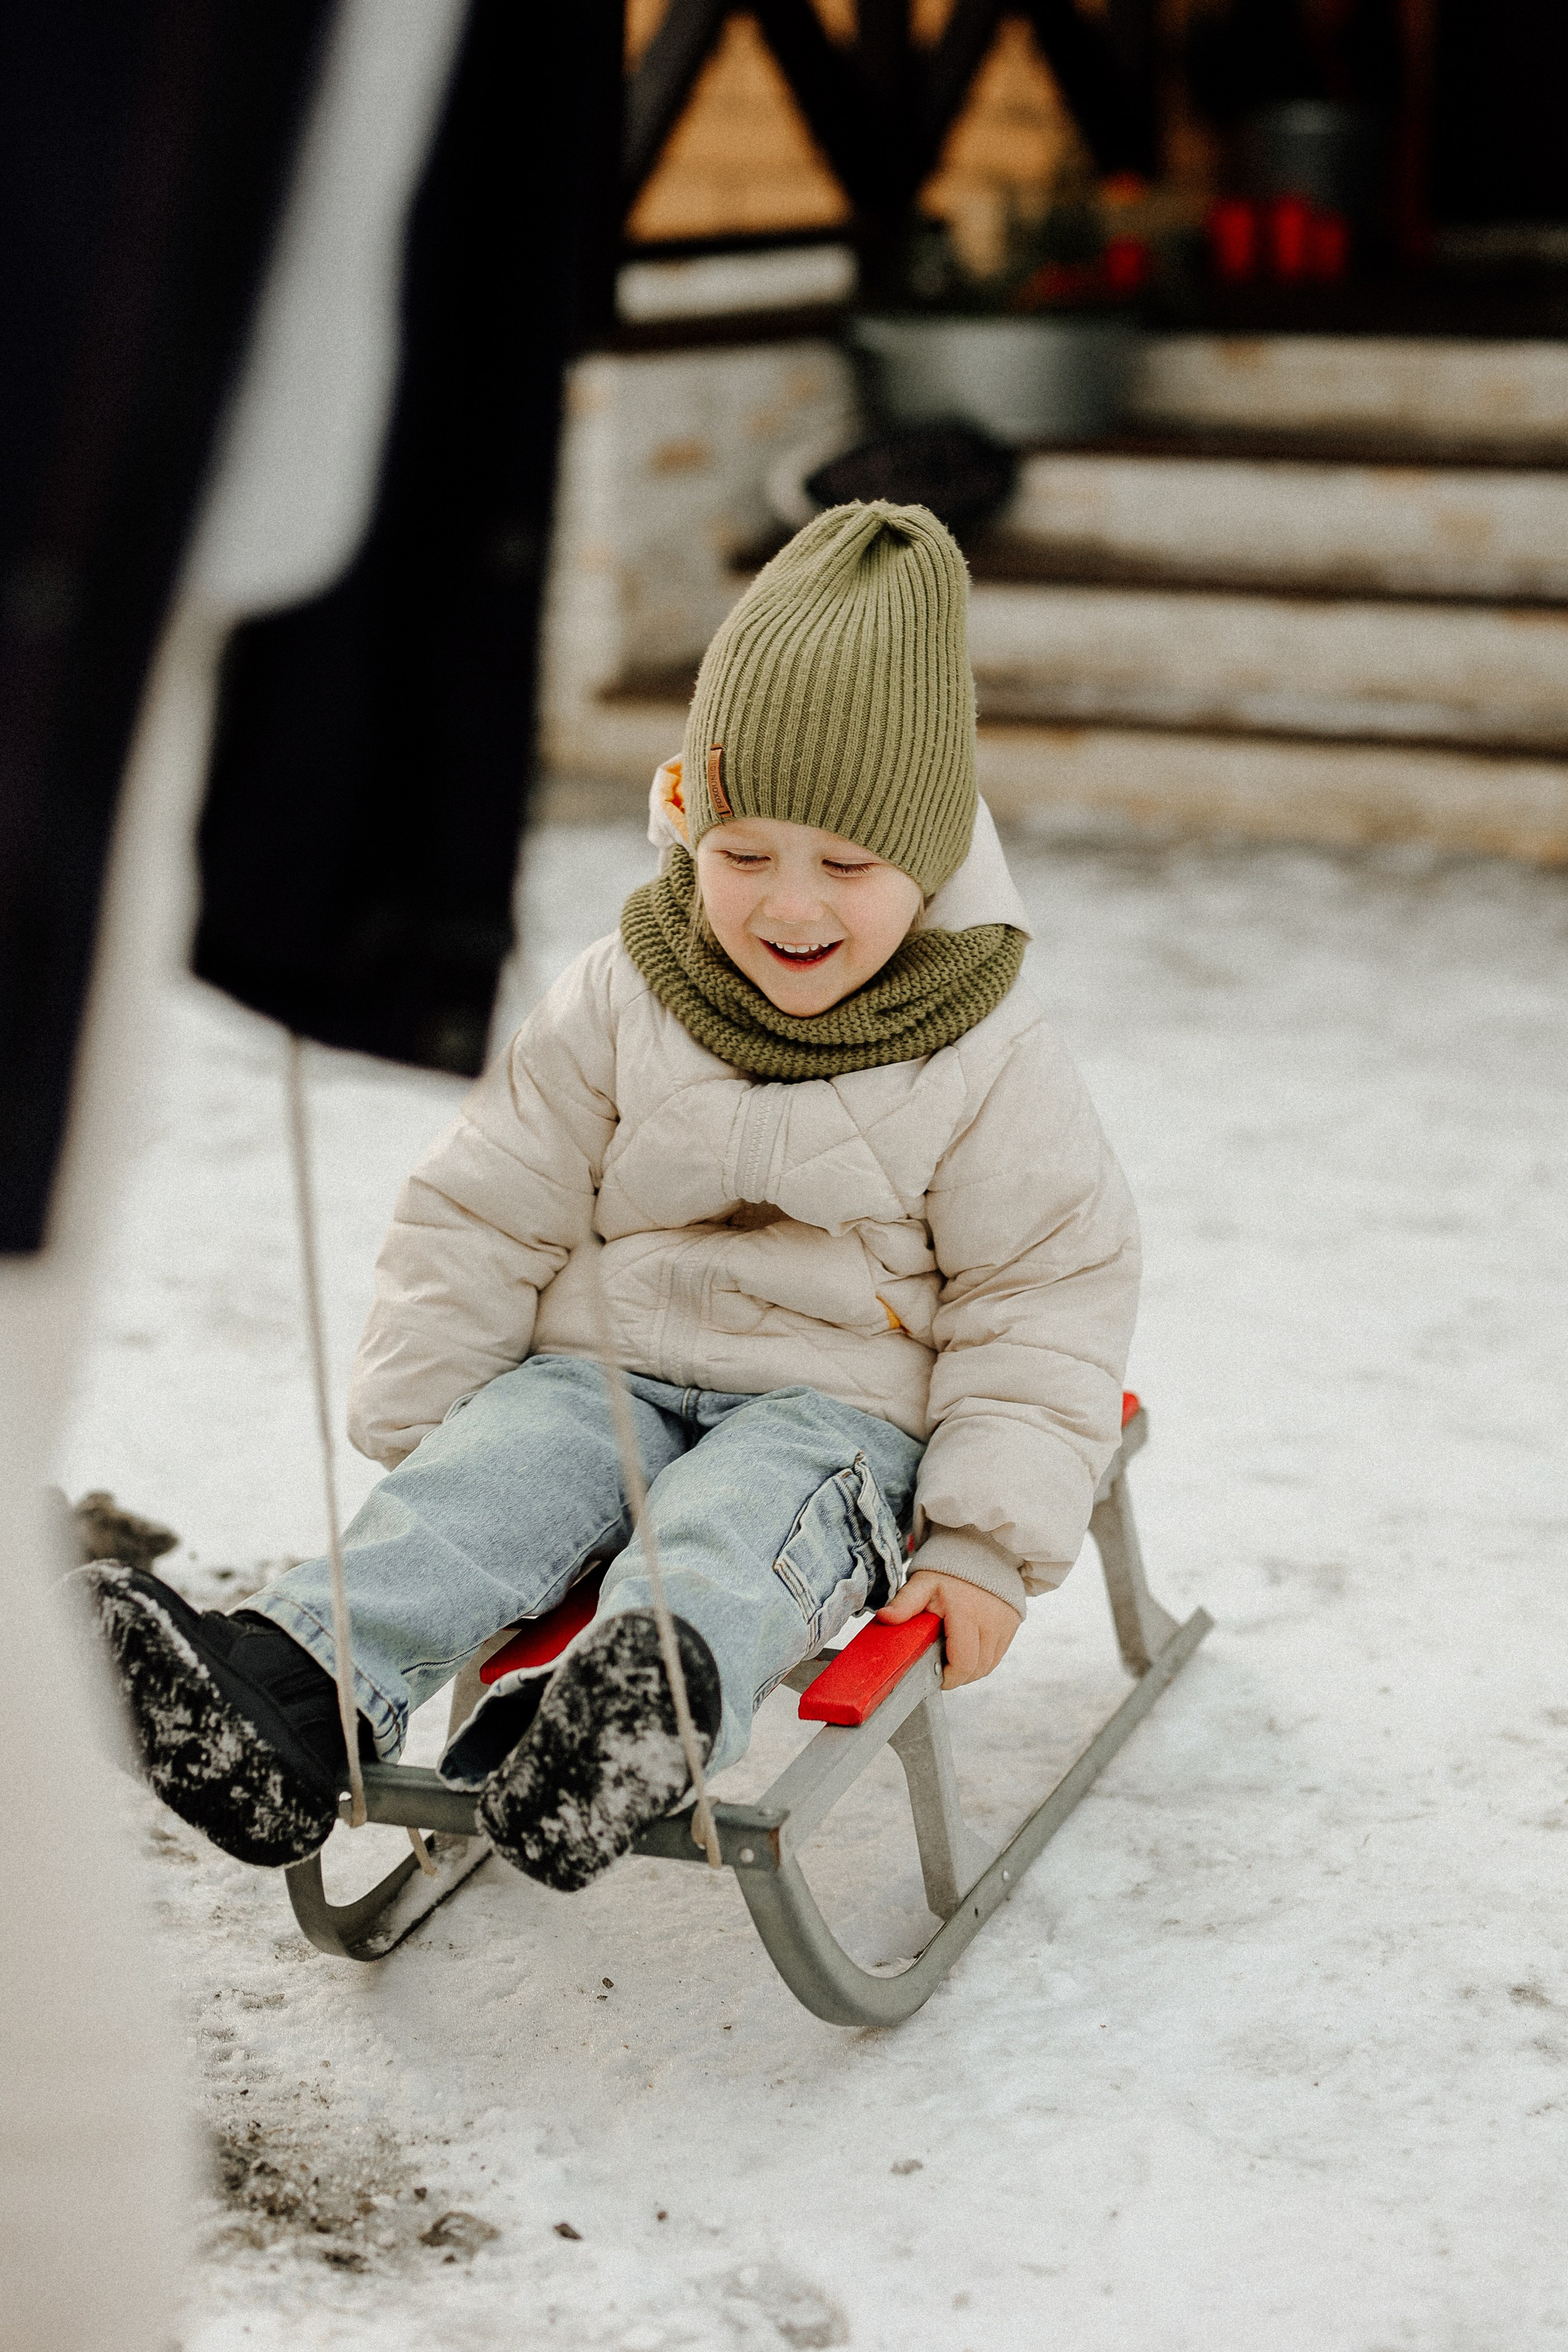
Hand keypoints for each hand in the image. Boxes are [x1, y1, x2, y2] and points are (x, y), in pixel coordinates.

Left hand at [877, 1569, 1020, 1689]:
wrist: (980, 1551)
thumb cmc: (948, 1569)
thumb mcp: (923, 1583)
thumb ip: (905, 1602)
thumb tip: (885, 1618)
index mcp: (966, 1613)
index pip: (964, 1663)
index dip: (950, 1678)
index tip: (937, 1677)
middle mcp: (990, 1621)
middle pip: (977, 1669)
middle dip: (958, 1676)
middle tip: (941, 1668)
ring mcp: (1005, 1624)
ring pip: (989, 1665)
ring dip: (972, 1670)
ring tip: (954, 1659)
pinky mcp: (1012, 1624)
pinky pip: (999, 1654)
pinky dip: (984, 1659)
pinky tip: (969, 1650)